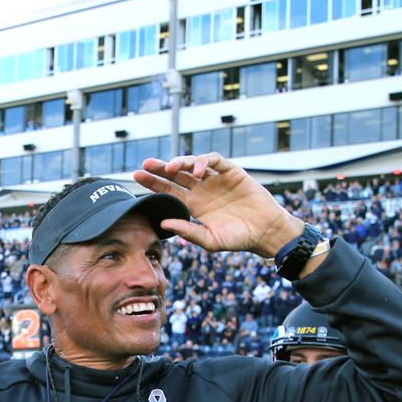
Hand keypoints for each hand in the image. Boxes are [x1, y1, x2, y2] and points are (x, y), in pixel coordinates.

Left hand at [133, 153, 302, 257]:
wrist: (264, 232)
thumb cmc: (237, 239)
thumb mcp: (209, 240)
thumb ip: (187, 231)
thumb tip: (163, 224)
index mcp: (193, 205)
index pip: (168, 190)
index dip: (153, 183)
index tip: (136, 177)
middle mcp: (202, 189)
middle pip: (176, 174)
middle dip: (160, 168)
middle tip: (145, 164)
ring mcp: (216, 179)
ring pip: (192, 164)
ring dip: (179, 162)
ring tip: (170, 167)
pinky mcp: (231, 172)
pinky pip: (214, 161)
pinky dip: (203, 162)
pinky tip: (196, 171)